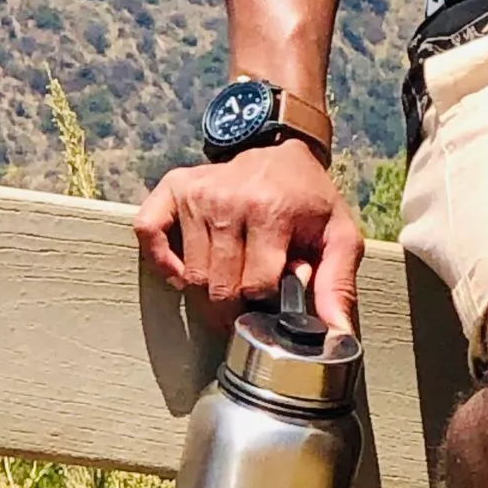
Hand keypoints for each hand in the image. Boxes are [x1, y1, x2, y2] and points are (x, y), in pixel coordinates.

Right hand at [134, 140, 363, 335]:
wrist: (283, 152)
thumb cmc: (310, 200)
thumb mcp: (339, 235)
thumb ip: (338, 284)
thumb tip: (338, 335)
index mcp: (273, 212)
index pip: (255, 286)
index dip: (267, 303)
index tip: (276, 299)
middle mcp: (230, 200)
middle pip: (219, 287)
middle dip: (235, 307)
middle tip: (249, 303)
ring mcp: (199, 194)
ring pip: (190, 274)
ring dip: (207, 291)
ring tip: (231, 281)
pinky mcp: (175, 188)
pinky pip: (149, 232)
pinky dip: (162, 260)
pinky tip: (186, 268)